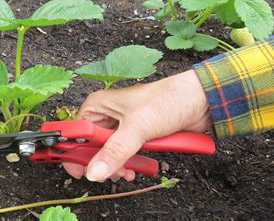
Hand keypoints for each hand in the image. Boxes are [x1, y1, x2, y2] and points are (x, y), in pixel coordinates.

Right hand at [63, 70, 211, 181]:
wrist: (199, 101)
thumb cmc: (167, 100)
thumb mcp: (138, 127)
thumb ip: (115, 151)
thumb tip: (95, 171)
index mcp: (98, 105)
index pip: (75, 132)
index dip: (74, 151)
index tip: (79, 169)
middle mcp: (106, 115)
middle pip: (90, 145)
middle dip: (98, 162)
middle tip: (107, 173)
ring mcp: (121, 127)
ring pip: (107, 153)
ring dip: (115, 166)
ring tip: (126, 172)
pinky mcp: (135, 136)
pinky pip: (123, 155)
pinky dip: (127, 164)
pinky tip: (133, 169)